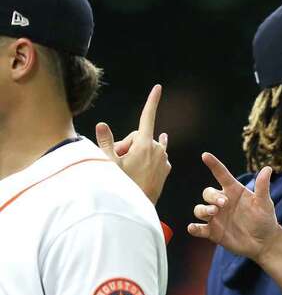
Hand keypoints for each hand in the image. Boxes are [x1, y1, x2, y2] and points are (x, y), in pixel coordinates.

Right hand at [96, 84, 170, 203]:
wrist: (140, 207)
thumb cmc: (123, 185)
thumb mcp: (109, 163)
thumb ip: (106, 142)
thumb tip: (101, 124)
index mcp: (145, 144)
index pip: (147, 117)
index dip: (152, 101)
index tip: (158, 88)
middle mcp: (158, 149)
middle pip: (138, 136)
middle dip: (127, 144)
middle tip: (120, 160)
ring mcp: (164, 159)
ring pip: (146, 147)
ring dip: (136, 153)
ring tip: (129, 169)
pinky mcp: (167, 168)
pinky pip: (154, 157)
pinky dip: (146, 159)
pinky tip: (141, 169)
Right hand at [187, 154, 281, 261]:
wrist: (264, 242)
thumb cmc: (265, 219)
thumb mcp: (264, 203)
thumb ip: (262, 187)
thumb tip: (268, 169)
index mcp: (234, 191)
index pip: (221, 174)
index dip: (214, 165)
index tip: (205, 155)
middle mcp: (222, 202)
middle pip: (208, 193)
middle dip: (212, 196)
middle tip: (223, 203)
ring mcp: (216, 217)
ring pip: (200, 209)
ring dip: (203, 209)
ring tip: (214, 212)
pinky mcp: (213, 232)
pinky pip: (198, 228)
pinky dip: (194, 228)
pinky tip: (193, 227)